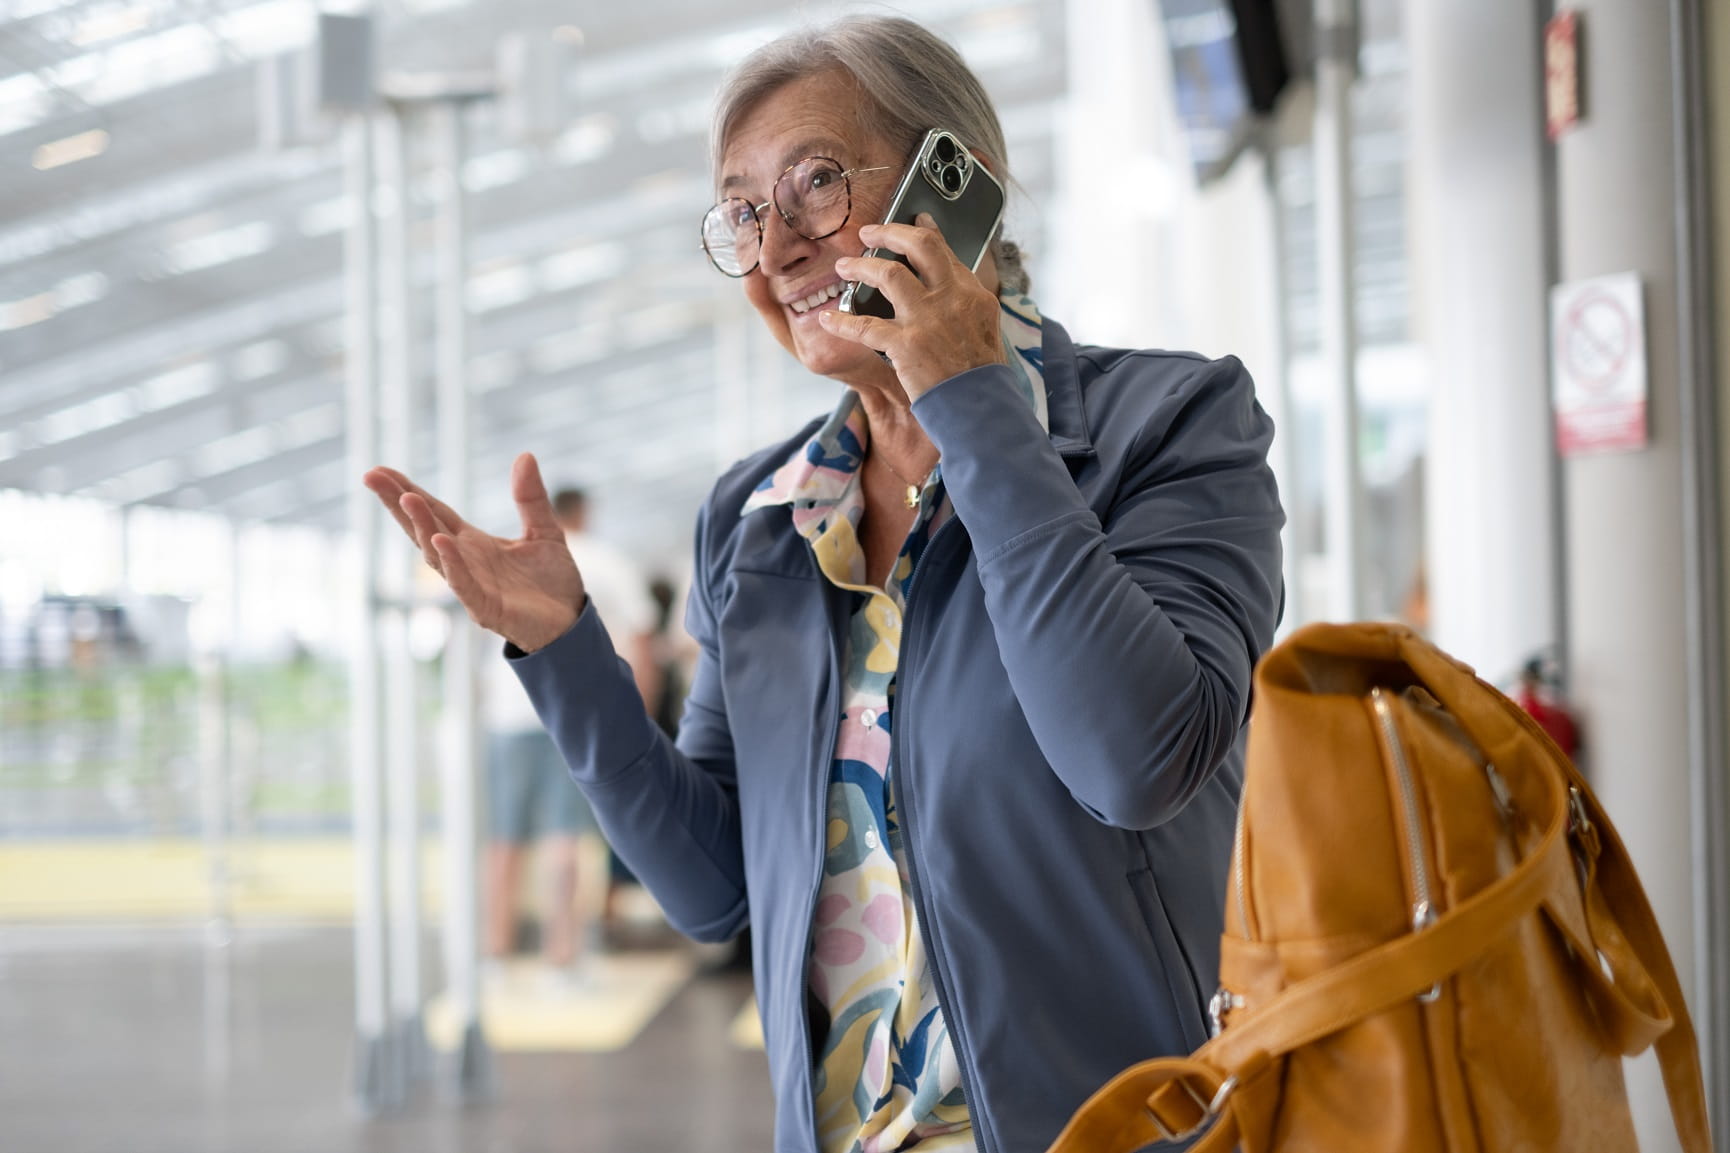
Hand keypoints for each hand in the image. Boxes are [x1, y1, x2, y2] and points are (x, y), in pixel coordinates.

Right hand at [362, 453, 585, 652]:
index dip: (408, 491)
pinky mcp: (487, 609)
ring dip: (423, 527)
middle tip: (372, 476)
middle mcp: (465, 562)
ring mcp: (471, 586)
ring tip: (408, 499)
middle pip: (424, 528)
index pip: (435, 512)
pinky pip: (464, 585)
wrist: (571, 623)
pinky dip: (452, 564)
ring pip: (438, 555)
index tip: (380, 471)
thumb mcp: (544, 530)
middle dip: (399, 503)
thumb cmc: (551, 581)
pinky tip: (440, 542)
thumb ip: (531, 498)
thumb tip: (525, 455)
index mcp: (473, 543)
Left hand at [818, 213, 1006, 400]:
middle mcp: (952, 298)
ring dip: (860, 266)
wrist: (980, 407)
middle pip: (920, 246)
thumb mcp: (985, 330)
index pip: (945, 251)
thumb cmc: (980, 377)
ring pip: (888, 274)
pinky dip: (842, 321)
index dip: (926, 231)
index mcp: (973, 294)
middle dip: (890, 232)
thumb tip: (944, 289)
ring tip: (844, 267)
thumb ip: (964, 306)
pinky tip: (829, 318)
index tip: (914, 218)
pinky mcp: (906, 344)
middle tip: (868, 233)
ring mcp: (928, 319)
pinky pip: (864, 326)